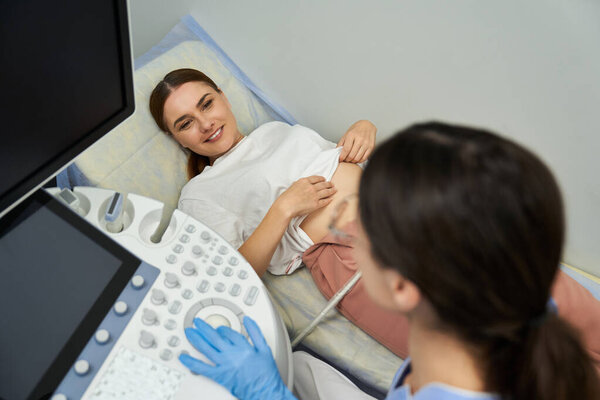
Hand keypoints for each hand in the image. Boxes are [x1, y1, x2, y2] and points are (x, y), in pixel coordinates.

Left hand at [180, 316, 295, 399]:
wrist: (265, 392)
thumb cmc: (266, 374)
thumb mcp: (265, 349)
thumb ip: (256, 332)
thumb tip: (248, 320)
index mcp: (244, 347)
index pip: (229, 333)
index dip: (221, 329)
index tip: (218, 328)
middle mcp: (233, 355)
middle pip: (215, 337)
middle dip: (204, 328)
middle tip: (197, 322)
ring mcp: (225, 365)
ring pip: (207, 349)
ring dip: (196, 339)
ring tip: (190, 332)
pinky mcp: (220, 376)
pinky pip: (203, 369)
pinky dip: (192, 363)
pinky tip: (184, 358)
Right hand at [275, 176, 336, 218]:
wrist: (286, 206)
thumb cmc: (286, 198)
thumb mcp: (293, 186)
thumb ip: (300, 184)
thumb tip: (304, 184)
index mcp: (305, 181)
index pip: (316, 178)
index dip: (322, 179)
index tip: (324, 179)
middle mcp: (311, 187)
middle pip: (323, 184)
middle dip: (329, 184)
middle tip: (332, 184)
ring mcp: (314, 196)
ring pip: (326, 192)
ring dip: (331, 190)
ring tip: (334, 189)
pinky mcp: (316, 204)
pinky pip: (325, 201)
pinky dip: (329, 199)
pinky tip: (331, 198)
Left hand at [337, 120, 376, 162]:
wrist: (367, 125)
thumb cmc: (356, 130)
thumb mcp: (346, 134)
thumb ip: (341, 143)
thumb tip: (337, 152)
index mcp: (352, 135)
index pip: (346, 149)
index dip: (342, 156)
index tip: (340, 159)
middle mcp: (360, 139)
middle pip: (352, 155)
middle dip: (347, 160)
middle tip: (345, 160)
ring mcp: (366, 143)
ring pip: (358, 158)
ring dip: (352, 161)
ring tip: (350, 160)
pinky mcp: (371, 147)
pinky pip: (364, 158)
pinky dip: (359, 161)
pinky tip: (356, 159)